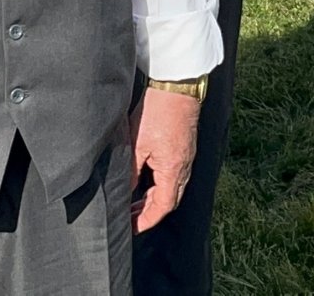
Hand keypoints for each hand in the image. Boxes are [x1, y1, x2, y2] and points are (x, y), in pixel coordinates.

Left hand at [129, 87, 200, 233]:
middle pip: (169, 200)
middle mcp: (184, 166)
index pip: (162, 206)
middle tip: (129, 215)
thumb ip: (132, 170)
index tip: (133, 228)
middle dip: (149, 211)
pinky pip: (174, 173)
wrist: (176, 85)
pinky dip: (159, 182)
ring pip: (172, 186)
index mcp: (174, 169)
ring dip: (154, 196)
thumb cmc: (158, 110)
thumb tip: (126, 190)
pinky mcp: (184, 145)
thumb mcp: (137, 143)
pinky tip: (145, 177)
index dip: (147, 220)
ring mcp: (186, 156)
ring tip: (134, 199)